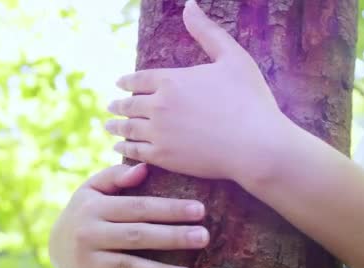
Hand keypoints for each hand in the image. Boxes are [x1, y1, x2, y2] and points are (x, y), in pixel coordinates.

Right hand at [48, 163, 209, 267]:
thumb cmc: (84, 211)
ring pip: (127, 267)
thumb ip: (116, 176)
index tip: (200, 210)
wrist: (52, 244)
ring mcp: (87, 261)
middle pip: (137, 236)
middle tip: (203, 237)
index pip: (138, 207)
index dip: (169, 209)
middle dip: (172, 237)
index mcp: (95, 208)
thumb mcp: (92, 188)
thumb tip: (144, 168)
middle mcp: (90, 234)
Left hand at [105, 0, 292, 185]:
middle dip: (118, 104)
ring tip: (109, 126)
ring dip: (116, 126)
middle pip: (130, 104)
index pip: (139, 79)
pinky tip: (120, 148)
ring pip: (128, 128)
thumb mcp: (232, 57)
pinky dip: (124, 148)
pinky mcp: (163, 157)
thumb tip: (189, 5)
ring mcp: (158, 132)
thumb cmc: (250, 100)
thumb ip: (207, 31)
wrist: (255, 145)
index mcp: (171, 79)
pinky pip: (135, 151)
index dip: (127, 81)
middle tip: (110, 106)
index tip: (119, 84)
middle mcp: (158, 105)